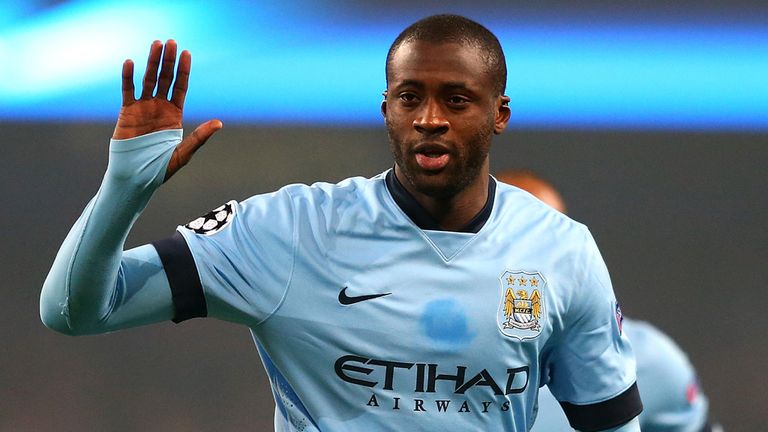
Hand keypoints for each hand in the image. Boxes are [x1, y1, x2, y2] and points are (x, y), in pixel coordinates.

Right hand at [113, 39, 221, 180]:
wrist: (136, 175)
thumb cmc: (161, 167)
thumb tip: (219, 123)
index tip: (186, 53)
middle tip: (171, 42)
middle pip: (165, 78)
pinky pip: (128, 90)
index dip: (183, 70)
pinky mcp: (127, 111)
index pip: (180, 86)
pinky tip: (130, 62)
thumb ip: (199, 137)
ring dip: (152, 62)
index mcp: (175, 113)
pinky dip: (128, 76)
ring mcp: (143, 107)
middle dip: (169, 61)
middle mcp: (160, 106)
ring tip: (156, 44)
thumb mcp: (184, 152)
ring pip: (148, 79)